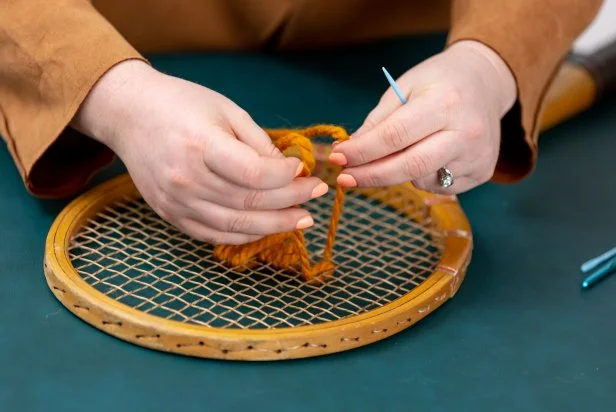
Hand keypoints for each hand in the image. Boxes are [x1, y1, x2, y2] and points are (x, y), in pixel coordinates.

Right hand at [71, 60, 327, 244]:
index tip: (302, 169)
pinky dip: (246, 234)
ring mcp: (176, 202)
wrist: (129, 115)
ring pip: (236, 225)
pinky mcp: (171, 215)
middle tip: (317, 195)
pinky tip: (268, 227)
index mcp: (200, 145)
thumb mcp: (226, 110)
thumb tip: (289, 172)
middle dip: (291, 201)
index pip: (254, 174)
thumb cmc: (181, 104)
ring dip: (275, 225)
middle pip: (249, 203)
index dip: (286, 177)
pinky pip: (215, 235)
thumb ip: (258, 143)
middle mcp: (186, 179)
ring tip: (302, 219)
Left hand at [329, 40, 516, 193]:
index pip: (395, 135)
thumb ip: (378, 121)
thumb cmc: (439, 82)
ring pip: (422, 180)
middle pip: (409, 166)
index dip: (362, 151)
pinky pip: (439, 186)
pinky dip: (422, 176)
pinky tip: (429, 154)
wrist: (486, 83)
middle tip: (343, 179)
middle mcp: (466, 132)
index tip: (337, 157)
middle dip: (371, 175)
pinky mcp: (482, 172)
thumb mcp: (405, 87)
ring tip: (403, 149)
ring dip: (397, 172)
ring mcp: (478, 156)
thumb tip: (348, 151)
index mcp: (445, 103)